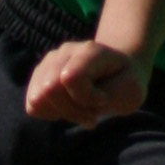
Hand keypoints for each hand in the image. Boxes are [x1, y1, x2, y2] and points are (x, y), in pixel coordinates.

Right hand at [25, 37, 148, 124]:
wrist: (117, 72)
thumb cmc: (125, 84)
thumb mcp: (131, 91)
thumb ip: (107, 95)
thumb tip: (75, 102)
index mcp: (90, 51)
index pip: (70, 78)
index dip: (87, 99)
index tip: (104, 101)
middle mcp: (65, 52)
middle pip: (48, 89)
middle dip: (72, 111)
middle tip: (92, 113)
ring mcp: (48, 62)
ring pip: (36, 99)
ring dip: (61, 113)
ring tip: (80, 110)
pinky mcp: (38, 76)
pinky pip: (32, 105)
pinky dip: (50, 113)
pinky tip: (68, 108)